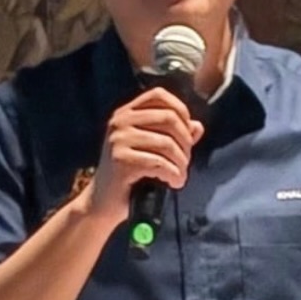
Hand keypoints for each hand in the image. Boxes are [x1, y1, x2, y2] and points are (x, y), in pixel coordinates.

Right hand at [89, 87, 204, 217]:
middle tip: (185, 161)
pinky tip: (175, 183)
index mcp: (126, 113)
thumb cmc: (131, 175)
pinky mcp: (120, 160)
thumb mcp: (152, 149)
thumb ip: (174, 135)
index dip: (181, 110)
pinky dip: (174, 175)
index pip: (159, 95)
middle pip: (169, 118)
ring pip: (167, 143)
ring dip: (182, 163)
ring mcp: (118, 140)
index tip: (188, 133)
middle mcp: (120, 122)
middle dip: (186, 142)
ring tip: (180, 175)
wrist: (103, 203)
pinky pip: (160, 163)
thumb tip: (197, 126)